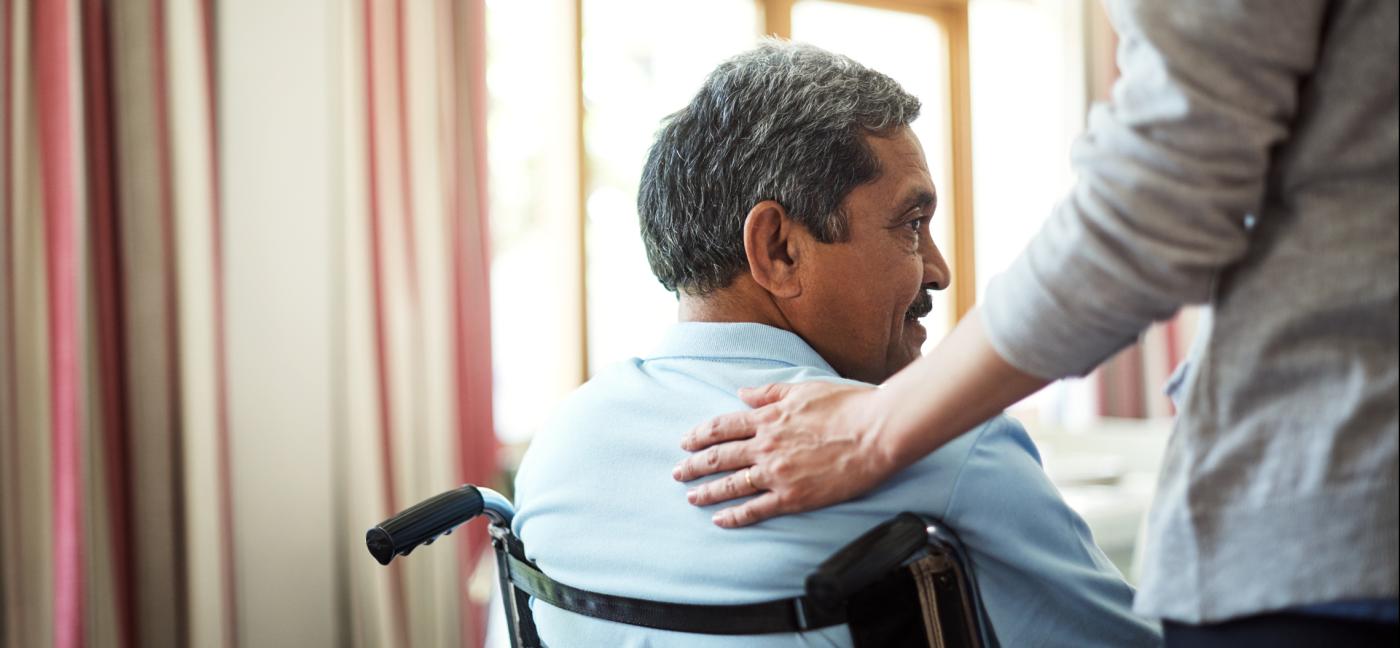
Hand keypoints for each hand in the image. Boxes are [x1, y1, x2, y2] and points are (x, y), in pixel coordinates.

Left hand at [671, 381, 898, 527]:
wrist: (876, 432)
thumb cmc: (847, 406)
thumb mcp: (803, 389)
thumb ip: (769, 392)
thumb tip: (743, 393)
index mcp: (768, 418)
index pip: (722, 427)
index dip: (699, 435)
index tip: (686, 442)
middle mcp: (766, 446)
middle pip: (719, 457)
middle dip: (694, 466)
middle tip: (678, 473)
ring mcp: (777, 473)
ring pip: (731, 485)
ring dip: (707, 492)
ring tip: (692, 497)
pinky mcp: (793, 496)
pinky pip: (756, 509)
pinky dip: (734, 516)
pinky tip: (720, 519)